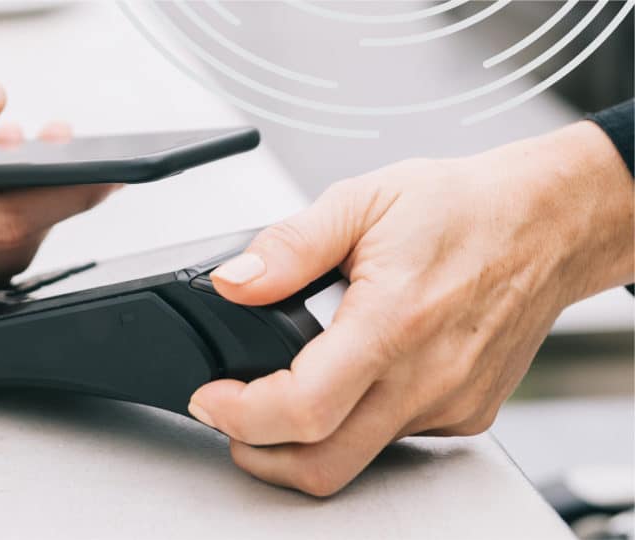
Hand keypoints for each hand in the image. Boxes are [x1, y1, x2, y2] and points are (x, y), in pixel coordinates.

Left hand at [188, 121, 633, 495]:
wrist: (547, 223)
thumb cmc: (464, 208)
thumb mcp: (361, 201)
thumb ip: (289, 246)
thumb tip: (233, 281)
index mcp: (394, 320)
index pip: (304, 408)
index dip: (239, 415)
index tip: (209, 398)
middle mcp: (426, 376)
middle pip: (323, 464)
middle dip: (257, 452)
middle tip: (229, 415)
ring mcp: (449, 403)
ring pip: (356, 459)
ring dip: (301, 442)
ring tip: (279, 396)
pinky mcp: (466, 415)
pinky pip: (393, 441)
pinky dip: (353, 424)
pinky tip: (347, 381)